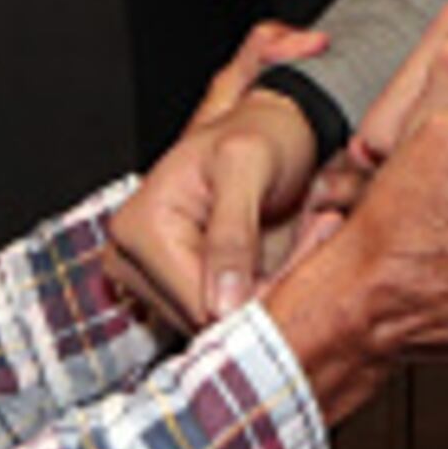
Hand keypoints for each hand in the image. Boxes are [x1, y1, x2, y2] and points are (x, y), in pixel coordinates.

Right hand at [107, 21, 330, 330]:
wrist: (271, 128)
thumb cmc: (258, 134)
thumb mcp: (248, 165)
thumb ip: (233, 235)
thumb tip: (220, 306)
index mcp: (139, 229)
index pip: (198, 305)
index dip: (259, 294)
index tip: (310, 246)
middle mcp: (134, 259)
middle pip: (208, 318)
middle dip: (267, 289)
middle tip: (313, 236)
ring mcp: (153, 277)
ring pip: (220, 320)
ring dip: (269, 290)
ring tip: (301, 237)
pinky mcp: (175, 286)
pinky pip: (224, 313)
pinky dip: (261, 291)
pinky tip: (281, 254)